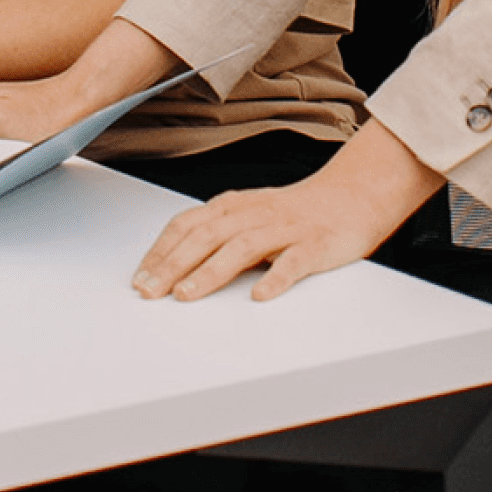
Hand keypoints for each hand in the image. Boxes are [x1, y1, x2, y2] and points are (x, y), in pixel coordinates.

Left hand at [132, 119, 441, 301]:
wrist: (351, 196)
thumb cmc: (296, 212)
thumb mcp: (249, 216)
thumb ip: (216, 234)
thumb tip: (172, 263)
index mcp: (234, 207)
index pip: (188, 225)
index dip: (161, 251)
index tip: (140, 278)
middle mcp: (255, 214)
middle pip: (207, 236)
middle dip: (174, 264)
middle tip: (150, 291)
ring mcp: (286, 229)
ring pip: (243, 247)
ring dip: (211, 271)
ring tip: (187, 295)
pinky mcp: (315, 245)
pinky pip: (294, 262)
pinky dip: (276, 278)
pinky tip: (261, 295)